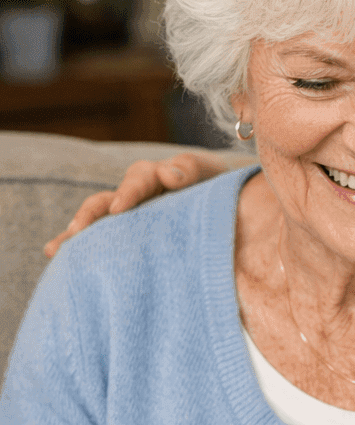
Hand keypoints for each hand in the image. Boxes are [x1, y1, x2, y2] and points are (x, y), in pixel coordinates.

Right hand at [44, 152, 227, 256]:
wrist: (229, 202)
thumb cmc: (221, 187)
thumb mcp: (212, 173)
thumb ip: (192, 169)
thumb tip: (167, 175)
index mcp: (157, 176)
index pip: (139, 180)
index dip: (129, 193)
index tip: (119, 210)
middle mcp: (136, 195)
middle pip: (105, 201)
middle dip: (90, 216)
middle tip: (76, 232)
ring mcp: (129, 216)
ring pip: (96, 221)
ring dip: (76, 234)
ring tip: (55, 249)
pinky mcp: (128, 235)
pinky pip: (100, 240)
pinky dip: (79, 246)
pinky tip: (55, 255)